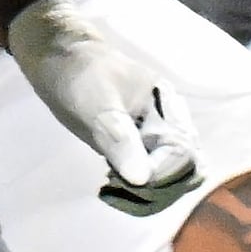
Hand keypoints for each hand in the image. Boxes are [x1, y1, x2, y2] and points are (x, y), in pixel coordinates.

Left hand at [6, 0, 198, 212]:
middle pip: (187, 170)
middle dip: (155, 188)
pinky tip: (112, 182)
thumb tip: (141, 178)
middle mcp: (172, 123)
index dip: (159, 174)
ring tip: (111, 188)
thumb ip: (120, 138)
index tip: (120, 180)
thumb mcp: (95, 104)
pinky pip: (157, 174)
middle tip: (113, 187)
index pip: (183, 154)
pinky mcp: (144, 144)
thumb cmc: (79, 75)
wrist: (63, 59)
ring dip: (148, 193)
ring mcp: (159, 134)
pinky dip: (139, 187)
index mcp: (168, 107)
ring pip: (176, 177)